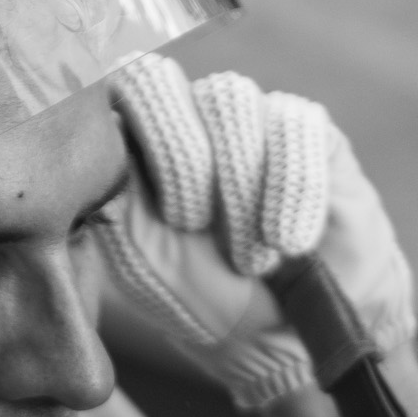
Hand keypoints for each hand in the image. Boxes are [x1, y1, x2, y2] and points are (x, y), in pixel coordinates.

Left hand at [94, 56, 416, 411]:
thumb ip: (115, 199)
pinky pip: (296, 125)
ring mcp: (250, 117)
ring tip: (251, 257)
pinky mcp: (312, 132)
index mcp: (135, 143)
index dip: (125, 138)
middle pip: (161, 81)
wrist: (288, 335)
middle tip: (194, 226)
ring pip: (230, 100)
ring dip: (236, 190)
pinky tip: (289, 243)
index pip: (110, 88)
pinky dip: (291, 191)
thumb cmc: (205, 300)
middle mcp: (188, 116)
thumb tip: (105, 138)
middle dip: (177, 162)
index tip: (147, 206)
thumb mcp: (144, 261)